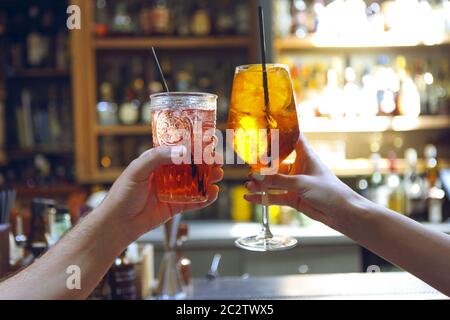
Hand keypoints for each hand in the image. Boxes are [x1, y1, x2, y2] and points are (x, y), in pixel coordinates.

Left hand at [99, 146, 222, 241]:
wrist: (118, 224)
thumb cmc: (122, 194)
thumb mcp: (138, 169)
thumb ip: (159, 157)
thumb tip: (183, 151)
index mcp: (156, 161)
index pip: (178, 150)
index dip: (194, 146)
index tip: (207, 144)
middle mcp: (166, 174)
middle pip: (191, 166)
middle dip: (206, 163)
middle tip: (217, 161)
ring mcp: (172, 190)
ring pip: (195, 182)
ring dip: (208, 179)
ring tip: (218, 176)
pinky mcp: (176, 207)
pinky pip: (194, 201)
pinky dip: (205, 198)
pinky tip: (213, 194)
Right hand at [244, 134, 362, 228]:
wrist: (341, 213)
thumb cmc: (329, 191)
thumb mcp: (301, 183)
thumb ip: (277, 180)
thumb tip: (256, 176)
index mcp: (305, 156)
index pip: (292, 138)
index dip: (281, 133)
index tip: (266, 129)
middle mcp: (299, 168)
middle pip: (277, 163)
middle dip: (263, 165)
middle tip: (249, 166)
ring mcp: (295, 184)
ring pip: (273, 182)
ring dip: (261, 183)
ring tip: (248, 184)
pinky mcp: (293, 198)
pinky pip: (274, 197)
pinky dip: (263, 198)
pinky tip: (250, 198)